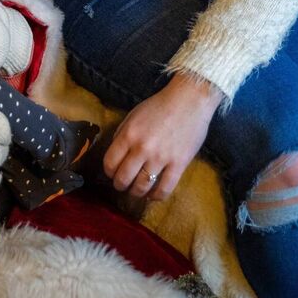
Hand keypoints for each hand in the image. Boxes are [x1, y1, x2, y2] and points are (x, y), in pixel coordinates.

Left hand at [104, 73, 223, 201]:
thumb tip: (115, 154)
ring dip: (136, 192)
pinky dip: (156, 196)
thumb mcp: (133, 115)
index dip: (109, 172)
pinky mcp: (179, 165)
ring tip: (136, 191)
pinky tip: (153, 195)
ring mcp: (161, 158)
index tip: (112, 173)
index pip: (110, 162)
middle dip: (120, 185)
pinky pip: (164, 189)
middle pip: (124, 178)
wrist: (189, 101)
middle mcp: (142, 148)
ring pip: (142, 186)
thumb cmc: (160, 106)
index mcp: (128, 134)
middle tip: (122, 185)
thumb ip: (122, 134)